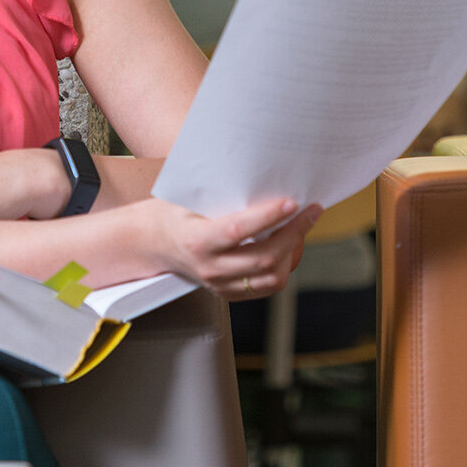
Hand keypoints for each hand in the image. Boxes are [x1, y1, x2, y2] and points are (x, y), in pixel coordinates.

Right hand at [128, 195, 322, 301]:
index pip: (238, 231)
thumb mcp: (190, 197)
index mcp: (197, 240)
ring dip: (294, 251)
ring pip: (271, 277)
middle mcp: (210, 267)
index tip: (292, 202)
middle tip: (312, 211)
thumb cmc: (174, 212)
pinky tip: (290, 246)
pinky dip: (284, 266)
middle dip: (295, 233)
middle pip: (264, 258)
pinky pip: (266, 286)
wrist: (153, 243)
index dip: (268, 217)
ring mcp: (220, 284)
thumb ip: (222, 192)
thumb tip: (264, 173)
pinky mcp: (228, 292)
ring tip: (302, 227)